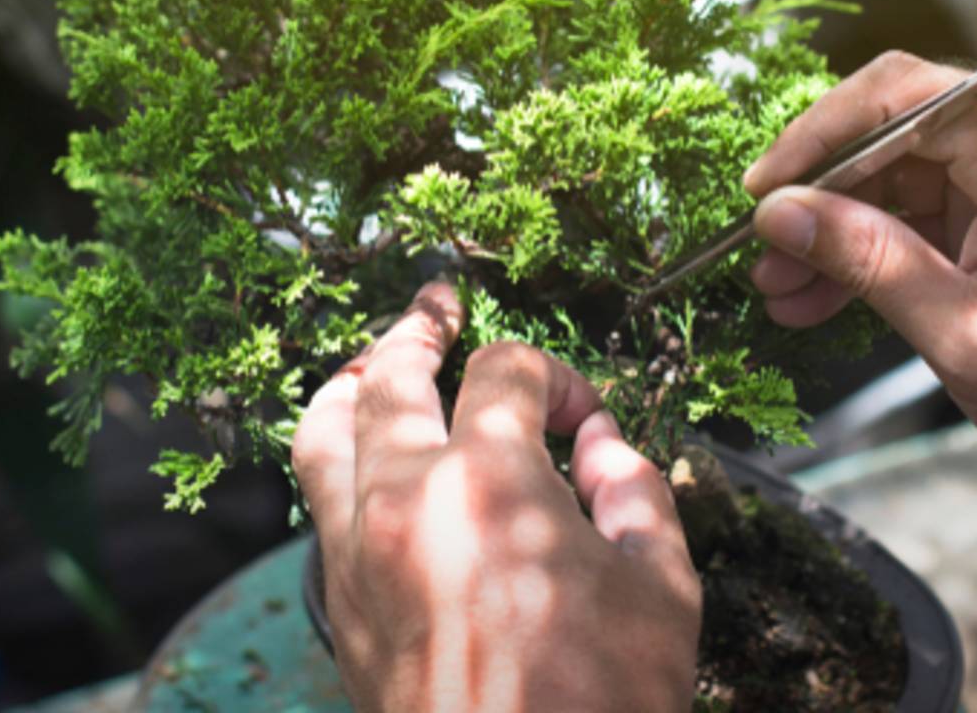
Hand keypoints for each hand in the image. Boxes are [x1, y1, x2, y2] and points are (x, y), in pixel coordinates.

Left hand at [292, 282, 701, 712]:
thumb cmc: (598, 705)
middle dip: (422, 328)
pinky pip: (316, 496)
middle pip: (392, 373)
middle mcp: (405, 498)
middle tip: (439, 304)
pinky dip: (336, 453)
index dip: (555, 377)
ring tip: (377, 362)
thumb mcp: (661, 590)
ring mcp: (357, 548)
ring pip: (325, 428)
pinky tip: (366, 454)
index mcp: (491, 482)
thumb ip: (637, 492)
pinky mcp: (338, 598)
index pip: (507, 372)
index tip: (584, 421)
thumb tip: (604, 445)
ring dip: (353, 381)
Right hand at [744, 51, 976, 495]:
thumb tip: (779, 213)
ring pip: (891, 185)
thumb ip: (870, 262)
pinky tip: (815, 303)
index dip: (814, 138)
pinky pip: (914, 223)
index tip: (759, 192)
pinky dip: (866, 260)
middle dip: (815, 198)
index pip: (895, 99)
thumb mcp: (964, 332)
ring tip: (776, 291)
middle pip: (885, 138)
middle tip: (758, 254)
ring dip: (831, 236)